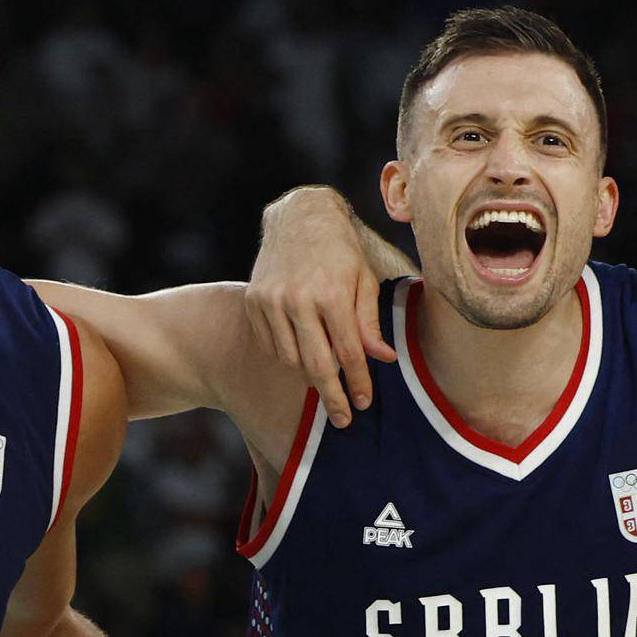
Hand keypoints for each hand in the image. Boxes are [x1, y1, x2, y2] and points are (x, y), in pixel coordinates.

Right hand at [245, 187, 396, 427]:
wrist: (299, 216)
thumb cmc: (341, 250)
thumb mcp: (364, 280)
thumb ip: (370, 322)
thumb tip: (383, 360)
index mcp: (332, 293)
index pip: (348, 354)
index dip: (357, 383)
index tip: (364, 404)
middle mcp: (298, 299)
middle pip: (316, 366)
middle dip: (332, 398)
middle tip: (343, 420)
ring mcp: (270, 300)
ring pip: (291, 360)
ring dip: (309, 374)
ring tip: (324, 376)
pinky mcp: (253, 300)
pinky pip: (271, 346)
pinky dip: (287, 356)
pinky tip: (302, 351)